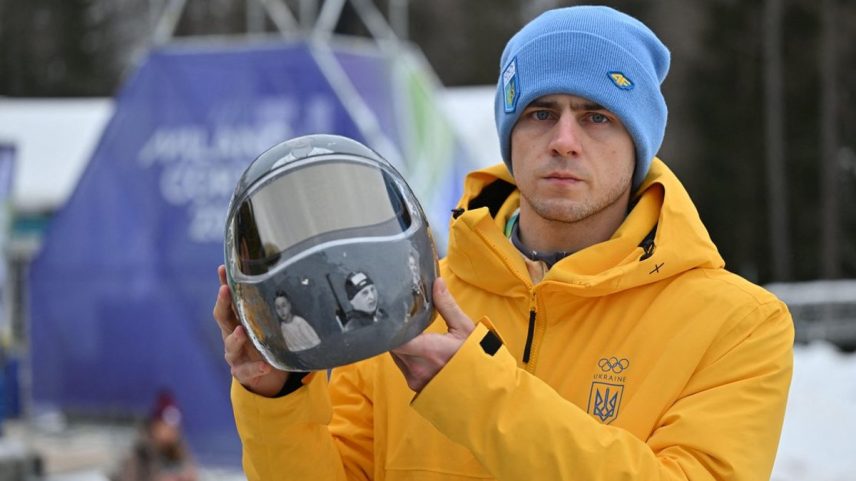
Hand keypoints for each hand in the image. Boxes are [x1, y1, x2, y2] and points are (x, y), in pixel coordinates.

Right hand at [214, 265, 287, 396]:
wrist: (262, 371)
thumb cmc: (262, 338)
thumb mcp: (264, 320)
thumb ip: (269, 305)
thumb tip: (285, 275)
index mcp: (236, 319)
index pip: (227, 299)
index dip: (224, 283)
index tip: (223, 268)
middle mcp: (230, 334)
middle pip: (222, 317)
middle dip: (222, 303)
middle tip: (225, 290)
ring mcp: (234, 354)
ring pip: (230, 345)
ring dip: (235, 338)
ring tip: (240, 332)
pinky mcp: (242, 371)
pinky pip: (246, 370)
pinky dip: (255, 368)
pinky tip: (265, 366)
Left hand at [390, 278, 474, 391]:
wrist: (483, 387)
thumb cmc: (475, 358)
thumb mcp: (464, 328)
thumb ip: (446, 305)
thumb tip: (437, 283)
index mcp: (428, 351)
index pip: (393, 338)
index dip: (389, 326)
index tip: (393, 315)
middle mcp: (417, 367)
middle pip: (391, 345)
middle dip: (396, 332)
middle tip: (404, 319)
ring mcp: (415, 379)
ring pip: (395, 356)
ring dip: (401, 344)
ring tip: (414, 334)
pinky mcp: (415, 386)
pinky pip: (402, 366)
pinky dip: (406, 356)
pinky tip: (419, 349)